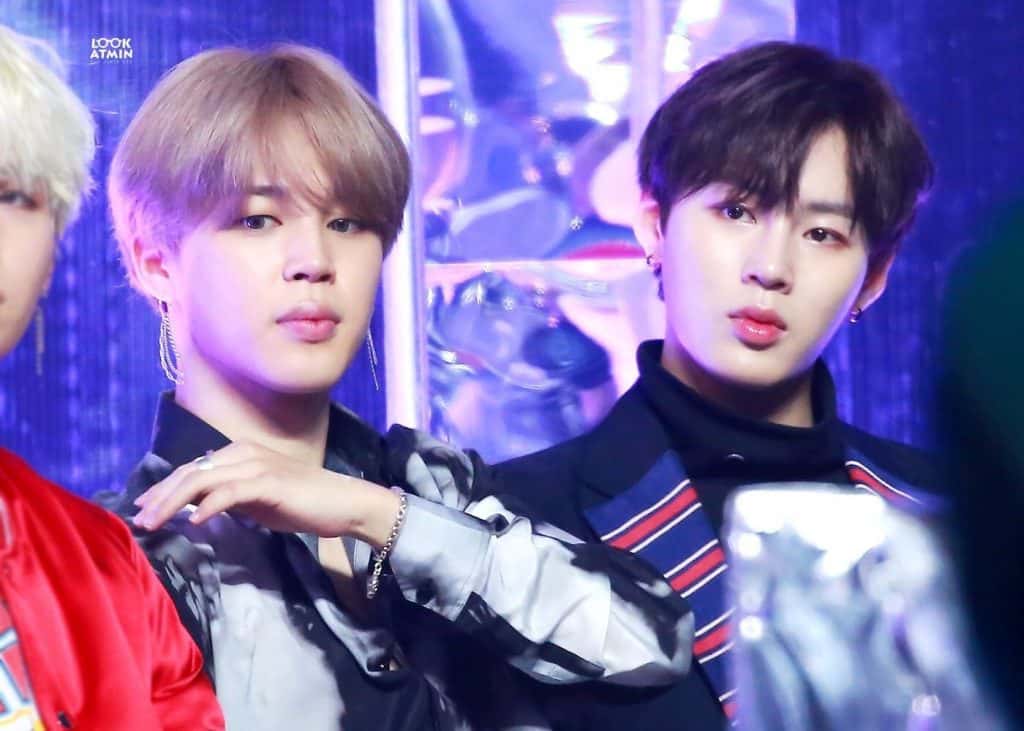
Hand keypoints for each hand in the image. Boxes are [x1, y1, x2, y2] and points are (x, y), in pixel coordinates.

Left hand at [131, 441, 401, 545]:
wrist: (343, 503)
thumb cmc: (303, 503)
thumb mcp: (256, 500)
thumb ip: (228, 497)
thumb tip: (195, 506)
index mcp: (239, 454)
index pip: (192, 469)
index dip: (164, 488)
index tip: (142, 508)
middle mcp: (244, 453)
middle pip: (190, 472)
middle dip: (160, 496)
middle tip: (138, 520)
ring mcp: (257, 466)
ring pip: (203, 480)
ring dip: (173, 503)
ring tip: (154, 523)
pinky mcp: (270, 483)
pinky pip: (230, 493)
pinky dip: (209, 506)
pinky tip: (193, 522)